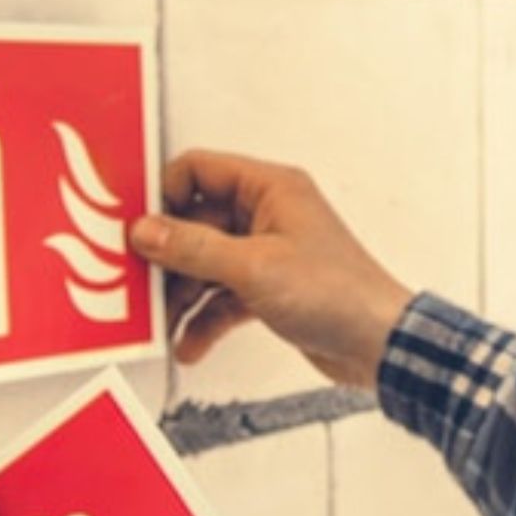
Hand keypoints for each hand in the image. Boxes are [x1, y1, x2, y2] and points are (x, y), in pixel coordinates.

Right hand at [129, 149, 416, 388]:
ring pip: (206, 264)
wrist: (378, 343)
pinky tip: (191, 345)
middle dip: (169, 258)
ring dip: (183, 296)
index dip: (166, 195)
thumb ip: (194, 247)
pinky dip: (205, 319)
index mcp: (271, 189)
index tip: (138, 228)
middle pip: (196, 222)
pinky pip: (223, 297)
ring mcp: (269, 252)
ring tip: (165, 325)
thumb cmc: (337, 294)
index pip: (201, 170)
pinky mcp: (271, 289)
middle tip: (142, 284)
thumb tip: (146, 230)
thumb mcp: (253, 268)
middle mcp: (269, 214)